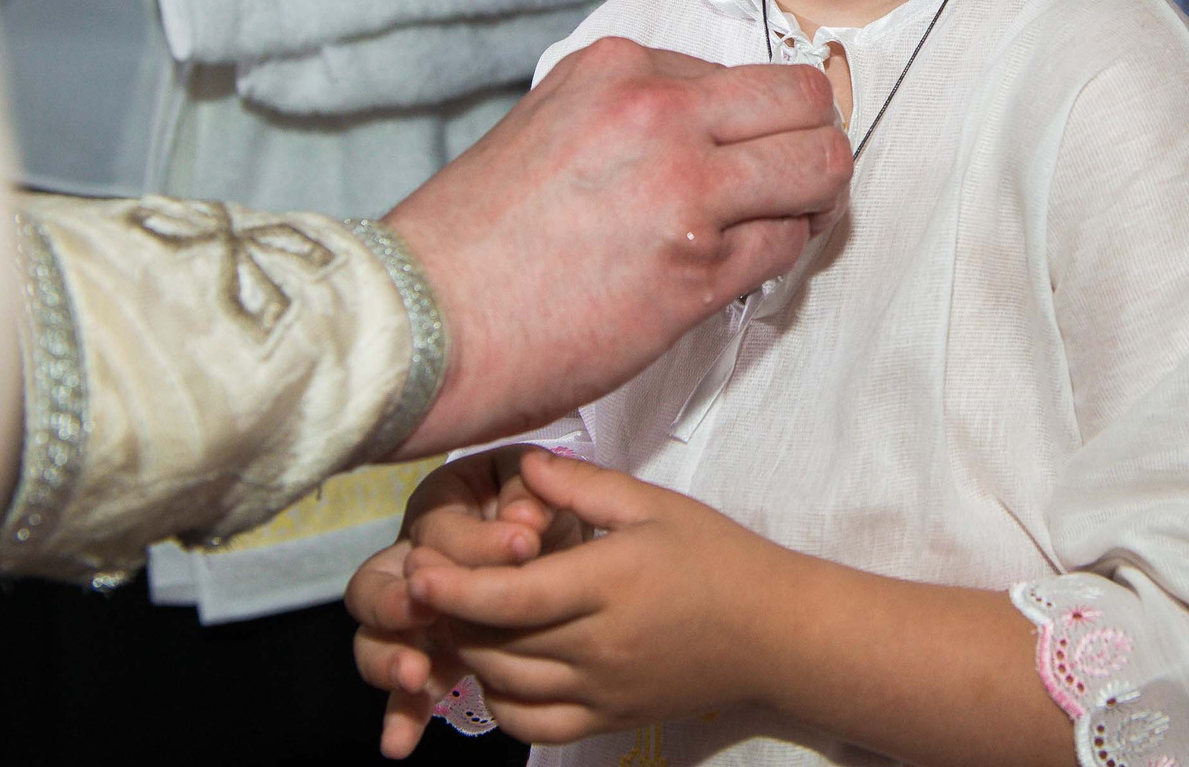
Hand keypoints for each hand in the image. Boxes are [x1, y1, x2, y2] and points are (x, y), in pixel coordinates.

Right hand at [350, 450, 564, 757]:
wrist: (557, 542)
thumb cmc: (544, 507)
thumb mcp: (542, 487)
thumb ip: (532, 494)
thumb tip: (525, 522)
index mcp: (438, 507)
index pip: (439, 526)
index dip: (478, 539)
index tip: (526, 543)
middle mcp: (410, 561)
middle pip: (375, 582)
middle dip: (395, 599)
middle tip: (423, 609)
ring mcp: (413, 615)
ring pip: (376, 637)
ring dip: (389, 658)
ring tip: (414, 675)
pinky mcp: (429, 657)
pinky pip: (403, 690)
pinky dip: (401, 714)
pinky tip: (401, 743)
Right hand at [383, 39, 848, 455]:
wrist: (419, 324)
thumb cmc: (470, 243)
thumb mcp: (547, 125)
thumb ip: (626, 117)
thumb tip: (700, 135)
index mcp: (619, 69)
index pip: (738, 74)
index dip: (752, 120)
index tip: (743, 152)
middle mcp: (661, 113)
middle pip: (802, 101)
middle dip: (811, 139)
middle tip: (795, 178)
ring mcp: (687, 188)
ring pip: (819, 167)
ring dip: (813, 197)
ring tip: (785, 221)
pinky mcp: (699, 268)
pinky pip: (789, 244)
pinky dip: (782, 254)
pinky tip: (743, 267)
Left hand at [401, 451, 790, 746]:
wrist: (773, 632)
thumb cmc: (716, 556)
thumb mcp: (654, 504)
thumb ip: (584, 485)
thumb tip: (526, 464)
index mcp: (611, 583)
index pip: (511, 596)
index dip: (453, 587)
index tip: (416, 568)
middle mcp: (601, 645)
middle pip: (495, 643)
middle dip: (448, 616)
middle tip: (425, 584)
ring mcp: (603, 690)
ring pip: (505, 684)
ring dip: (468, 654)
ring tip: (453, 618)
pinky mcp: (608, 720)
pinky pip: (532, 724)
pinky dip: (499, 700)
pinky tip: (496, 667)